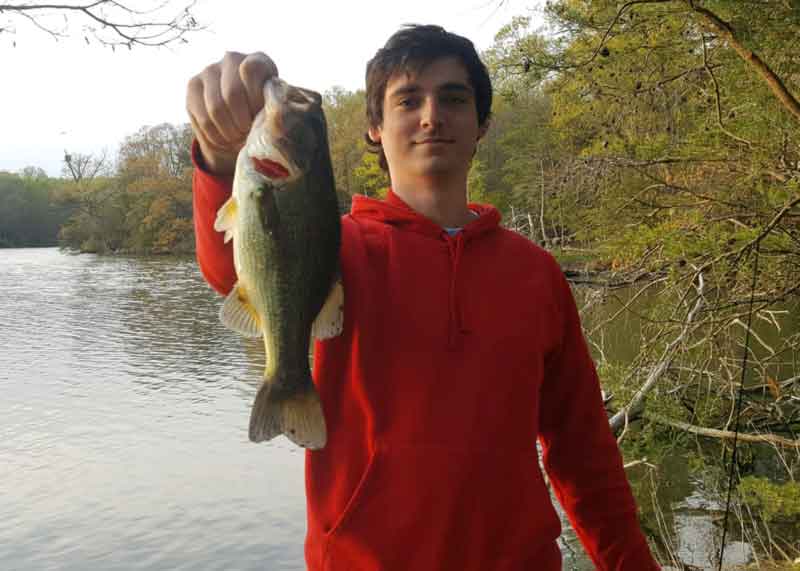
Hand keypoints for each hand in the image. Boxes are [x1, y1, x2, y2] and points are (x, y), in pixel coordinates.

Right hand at [186, 51, 278, 174]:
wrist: (240, 125)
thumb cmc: (263, 118)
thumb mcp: (273, 115)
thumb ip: (275, 112)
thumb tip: (273, 120)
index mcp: (259, 61)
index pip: (251, 70)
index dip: (255, 100)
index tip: (260, 115)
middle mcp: (232, 59)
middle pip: (232, 94)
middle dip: (242, 122)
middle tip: (248, 132)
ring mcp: (210, 70)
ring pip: (216, 108)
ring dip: (229, 132)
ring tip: (238, 136)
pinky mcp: (193, 85)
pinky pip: (203, 118)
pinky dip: (216, 136)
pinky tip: (225, 137)